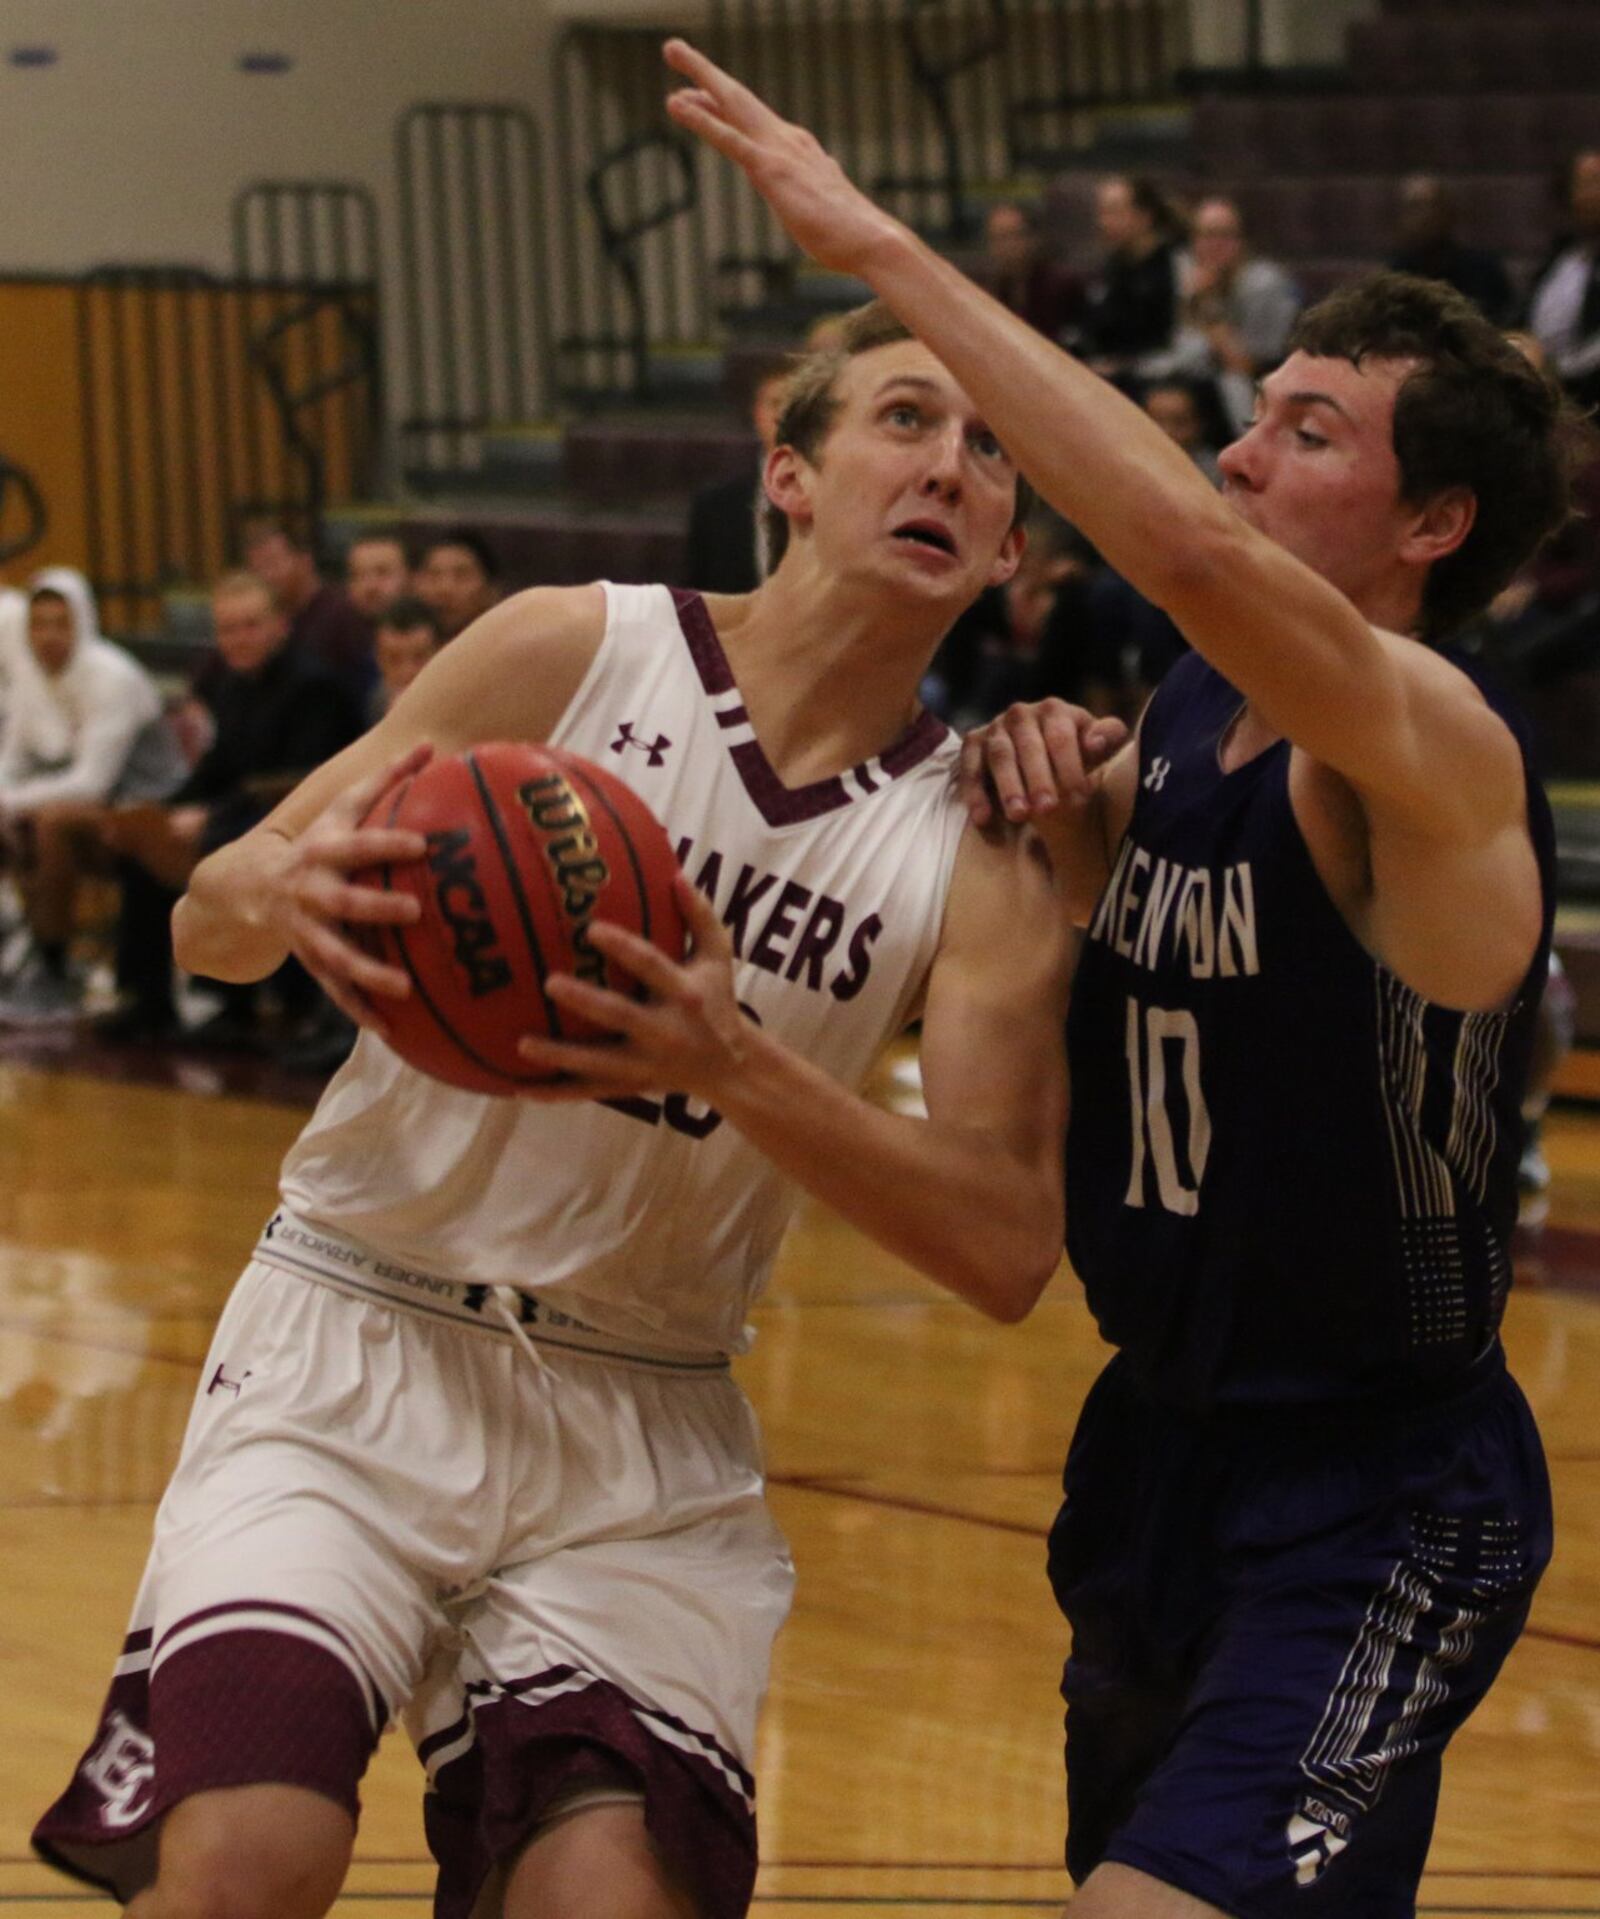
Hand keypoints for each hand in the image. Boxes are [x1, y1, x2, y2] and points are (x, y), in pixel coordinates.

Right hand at [268, 744, 431, 1034]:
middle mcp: (309, 891)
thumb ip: (384, 780)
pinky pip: (334, 990)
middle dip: (374, 905)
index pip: (356, 843)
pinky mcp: (307, 961)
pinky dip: (359, 1010)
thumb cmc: (314, 842)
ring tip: (404, 988)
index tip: (422, 844)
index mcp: (321, 851)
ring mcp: (305, 930)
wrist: (242, 886)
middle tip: (414, 909)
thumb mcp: (339, 809)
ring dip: (367, 972)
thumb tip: (429, 743)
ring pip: (334, 954)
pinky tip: (390, 1031)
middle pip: (341, 900)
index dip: (385, 843)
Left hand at [516, 873, 753, 1104]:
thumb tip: (675, 875)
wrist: (731, 1067)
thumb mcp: (719, 958)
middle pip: (620, 1016)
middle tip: (550, 982)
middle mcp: (664, 1031)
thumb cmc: (717, 1001)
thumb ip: (700, 916)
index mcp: (684, 995)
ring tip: (521, 1044)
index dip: (623, 948)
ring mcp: (645, 1064)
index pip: (652, 967)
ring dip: (560, 1056)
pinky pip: (587, 1091)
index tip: (590, 928)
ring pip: (597, 1062)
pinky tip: (518, 1090)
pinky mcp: (630, 1087)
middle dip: (586, 1002)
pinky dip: (555, 1093)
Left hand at [663, 39, 901, 277]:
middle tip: (674, 48)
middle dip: (706, 73)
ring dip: (700, 75)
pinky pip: (729, 139)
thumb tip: (824, 182)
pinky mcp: (771, 170)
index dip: (722, 106)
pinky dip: (702, 120)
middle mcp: (788, 141)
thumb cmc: (852, 235)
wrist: (872, 241)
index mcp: (800, 152)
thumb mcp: (827, 206)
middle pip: (739, 100)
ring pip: (732, 105)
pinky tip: (676, 104)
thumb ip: (819, 188)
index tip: (698, 94)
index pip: (753, 122)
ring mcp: (779, 152)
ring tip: (670, 50)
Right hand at [959, 699, 1128, 826]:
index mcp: (1054, 710)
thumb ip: (1107, 738)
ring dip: (1008, 786)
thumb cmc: (1072, 752)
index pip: (1061, 737)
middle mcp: (1021, 714)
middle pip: (1029, 747)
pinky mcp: (973, 743)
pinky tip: (983, 818)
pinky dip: (975, 793)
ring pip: (1000, 756)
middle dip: (1039, 779)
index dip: (1070, 768)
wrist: (1038, 749)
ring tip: (1019, 816)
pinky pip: (970, 767)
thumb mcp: (1095, 745)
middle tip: (1047, 809)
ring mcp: (995, 728)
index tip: (1080, 799)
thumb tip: (1096, 742)